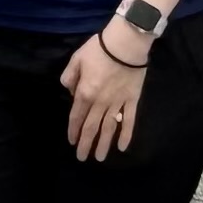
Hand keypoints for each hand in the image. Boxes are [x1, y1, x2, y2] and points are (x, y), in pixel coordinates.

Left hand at [59, 32, 146, 161]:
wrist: (126, 44)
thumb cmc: (99, 49)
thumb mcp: (76, 59)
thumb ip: (69, 77)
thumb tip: (69, 92)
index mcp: (85, 93)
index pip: (76, 117)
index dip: (73, 131)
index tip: (71, 142)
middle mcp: (100, 103)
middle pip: (91, 127)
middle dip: (85, 144)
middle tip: (82, 158)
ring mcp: (117, 103)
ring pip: (109, 128)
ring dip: (103, 144)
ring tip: (100, 158)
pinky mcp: (132, 100)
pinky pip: (129, 120)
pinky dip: (126, 134)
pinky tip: (123, 147)